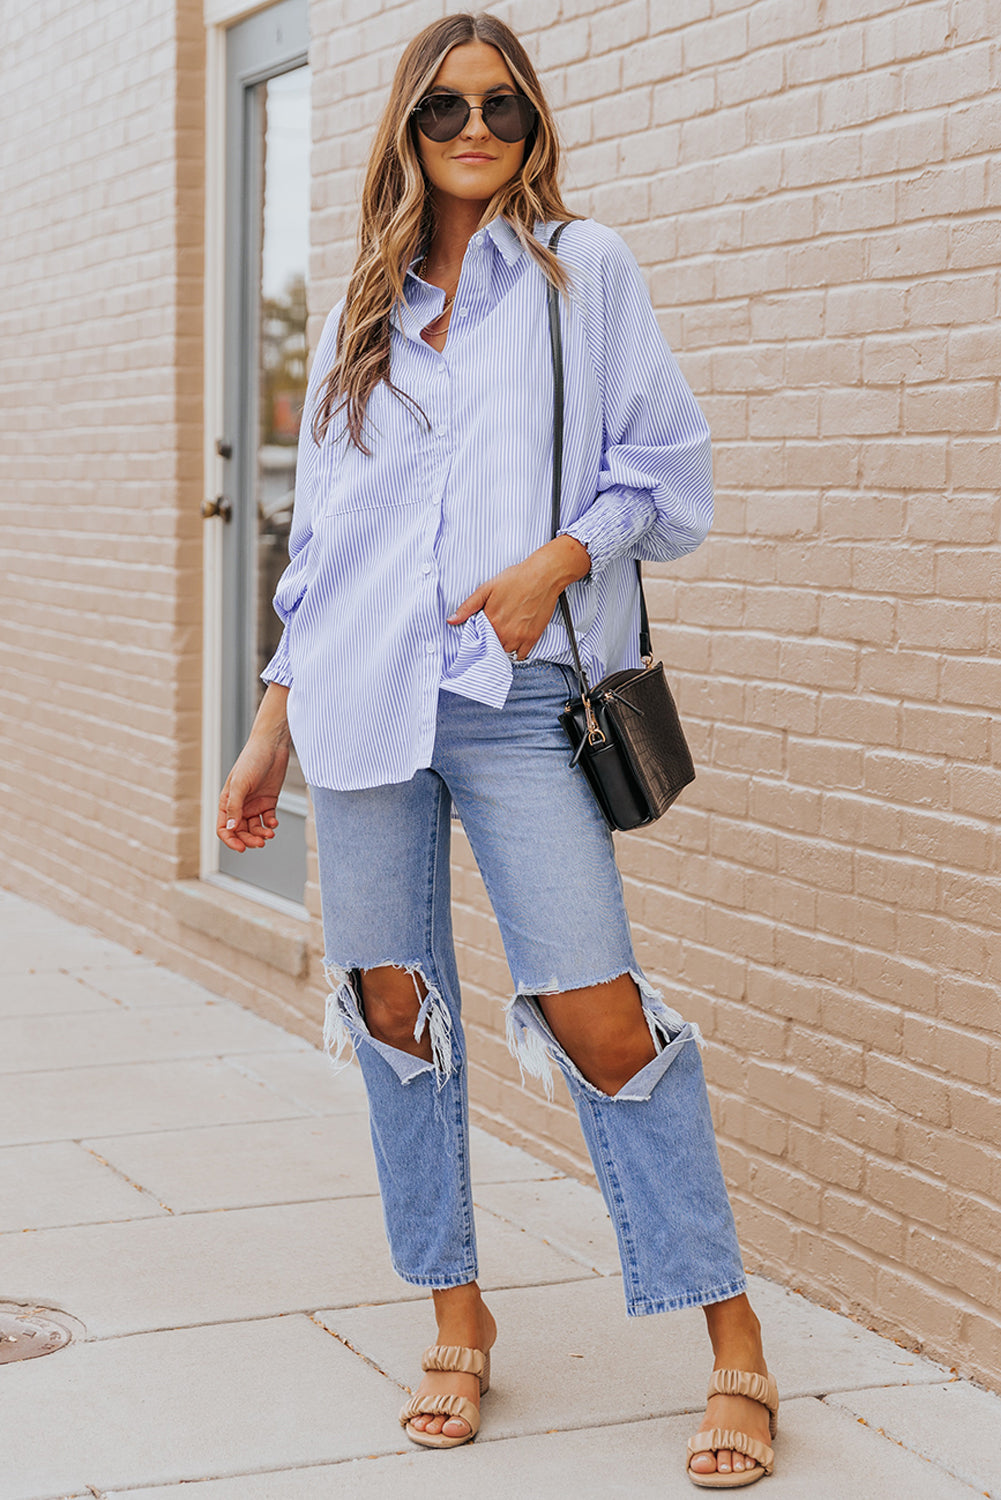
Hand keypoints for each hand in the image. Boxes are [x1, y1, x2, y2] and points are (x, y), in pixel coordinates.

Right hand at [217, 727, 290, 853]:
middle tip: (260, 843)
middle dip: (249, 839)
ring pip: (255, 827)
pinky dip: (271, 824)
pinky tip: (274, 823)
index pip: (224, 828)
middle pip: (241, 831)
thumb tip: (231, 829)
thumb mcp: (241, 784)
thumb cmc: (252, 760)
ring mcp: (254, 803)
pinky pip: (268, 819)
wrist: (272, 746)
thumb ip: (235, 807)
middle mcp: (240, 805)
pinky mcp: (269, 801)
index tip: (242, 848)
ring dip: (261, 834)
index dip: (231, 840)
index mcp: (227, 801)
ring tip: (269, 834)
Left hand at [446, 536, 590, 658]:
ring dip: (501, 648)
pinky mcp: (532, 638)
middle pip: (490, 648)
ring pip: (504, 653)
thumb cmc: (517, 578)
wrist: (543, 576)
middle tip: (492, 633)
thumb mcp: (487, 588)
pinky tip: (514, 643)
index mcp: (490, 620)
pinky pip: (520, 656)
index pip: (477, 639)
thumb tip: (451, 620)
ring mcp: (519, 637)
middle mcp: (504, 632)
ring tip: (503, 636)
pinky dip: (516, 653)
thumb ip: (468, 606)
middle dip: (488, 643)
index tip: (479, 633)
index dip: (477, 636)